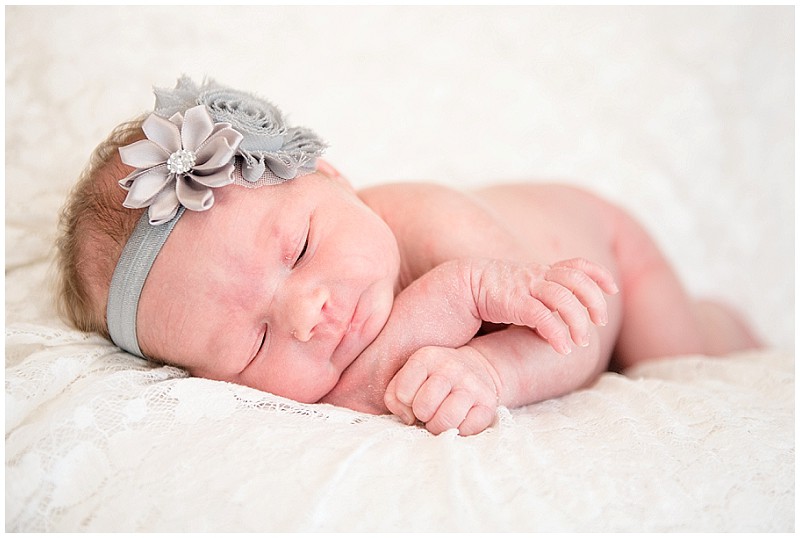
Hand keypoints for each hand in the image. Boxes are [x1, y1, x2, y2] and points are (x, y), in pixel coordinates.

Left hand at [384, 345, 500, 435]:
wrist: (475, 368)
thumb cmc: (432, 379)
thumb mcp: (408, 377)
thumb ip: (394, 396)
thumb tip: (408, 418)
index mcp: (426, 357)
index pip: (403, 392)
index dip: (405, 401)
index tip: (413, 398)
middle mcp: (451, 367)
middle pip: (424, 407)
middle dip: (422, 415)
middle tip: (428, 411)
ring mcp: (472, 385)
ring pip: (446, 420)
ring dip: (438, 426)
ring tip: (439, 419)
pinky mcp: (488, 403)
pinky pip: (467, 429)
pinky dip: (459, 431)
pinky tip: (458, 420)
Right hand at [470, 257, 617, 354]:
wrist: (456, 290)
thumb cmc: (488, 298)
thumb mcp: (520, 293)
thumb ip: (540, 301)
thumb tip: (561, 320)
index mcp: (539, 273)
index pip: (575, 265)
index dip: (597, 274)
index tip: (613, 289)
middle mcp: (534, 277)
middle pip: (576, 280)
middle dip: (594, 300)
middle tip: (599, 322)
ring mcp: (523, 287)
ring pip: (563, 297)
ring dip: (578, 321)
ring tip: (582, 341)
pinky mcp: (511, 302)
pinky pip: (540, 315)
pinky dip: (556, 332)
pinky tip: (562, 348)